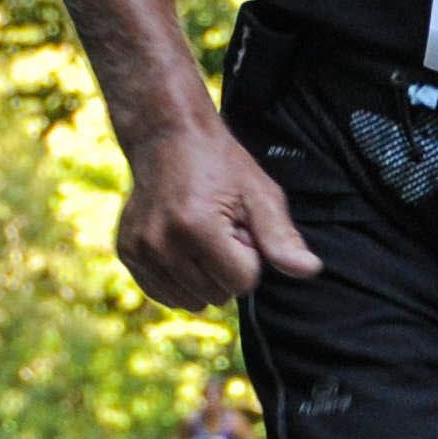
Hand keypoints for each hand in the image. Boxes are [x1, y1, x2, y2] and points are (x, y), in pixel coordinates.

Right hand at [117, 122, 322, 310]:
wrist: (168, 138)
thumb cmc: (221, 166)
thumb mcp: (260, 195)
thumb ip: (282, 238)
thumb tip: (310, 270)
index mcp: (197, 227)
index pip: (243, 282)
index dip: (250, 256)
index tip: (240, 227)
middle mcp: (162, 243)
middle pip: (217, 295)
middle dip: (227, 267)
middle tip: (219, 228)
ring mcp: (140, 250)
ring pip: (191, 300)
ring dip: (203, 275)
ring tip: (201, 236)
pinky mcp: (127, 253)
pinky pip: (164, 294)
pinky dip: (180, 279)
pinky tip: (181, 246)